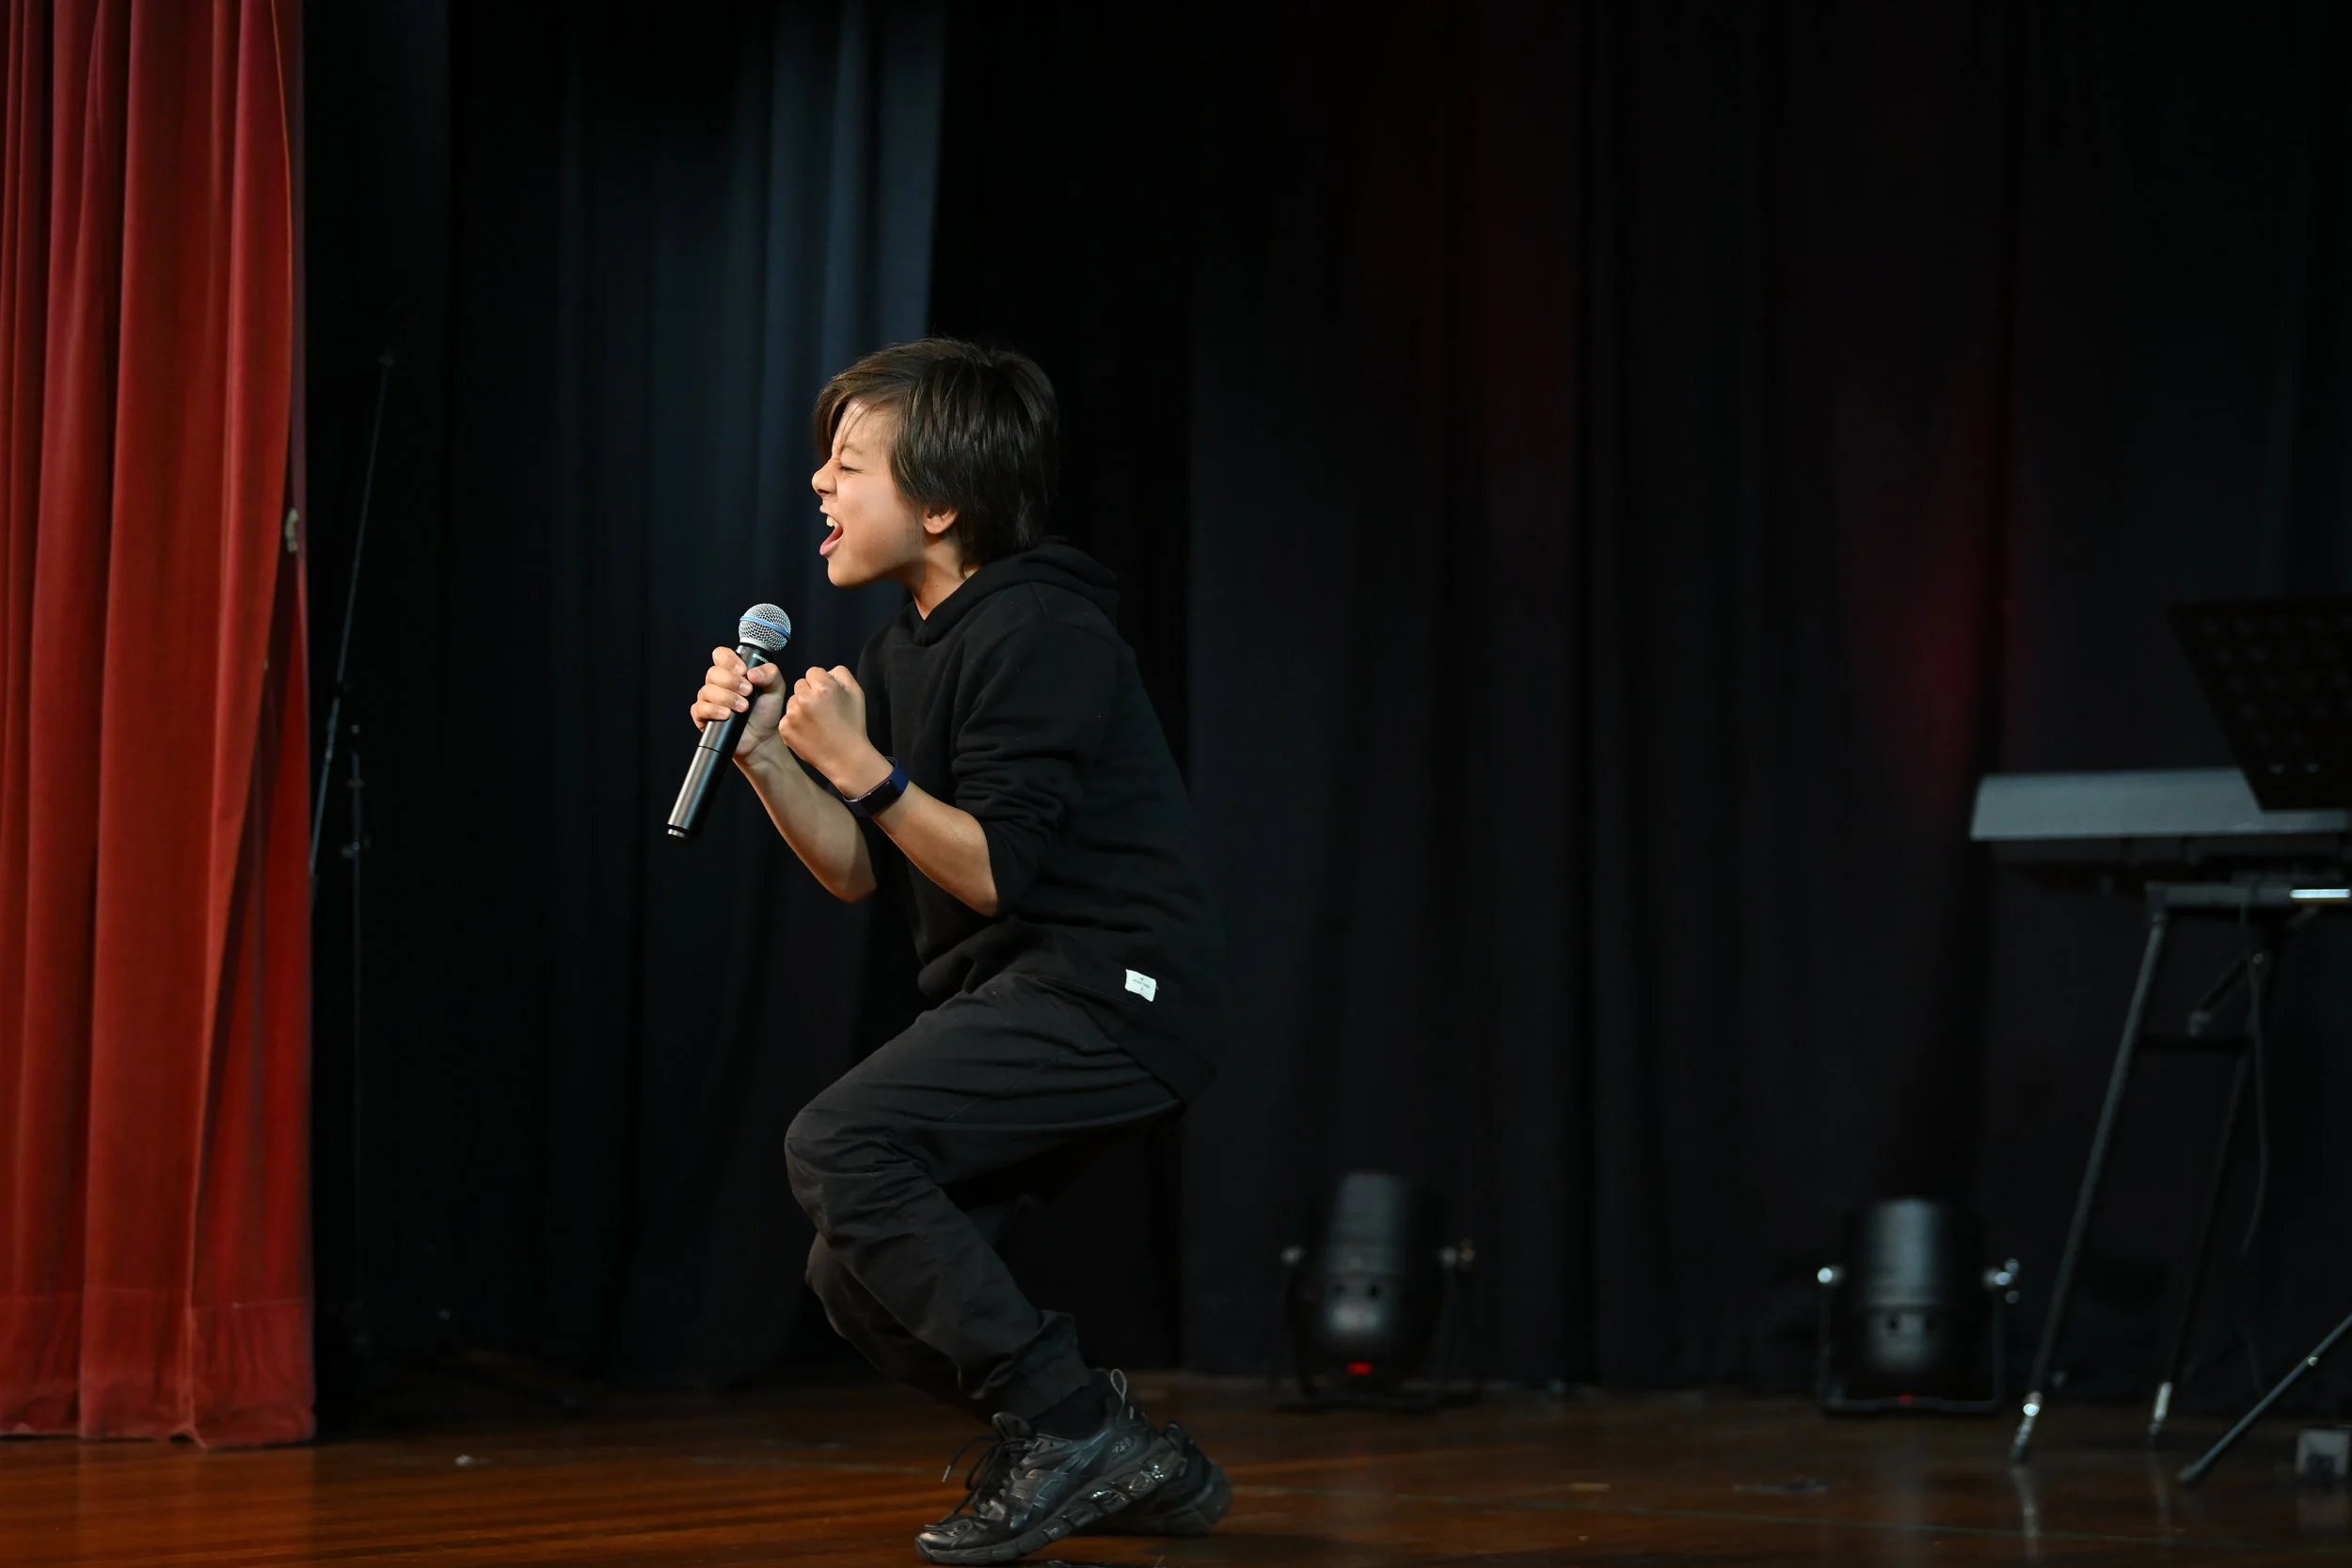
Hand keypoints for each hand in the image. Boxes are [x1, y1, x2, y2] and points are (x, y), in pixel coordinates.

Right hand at [690, 646, 784, 761]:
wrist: (762, 738)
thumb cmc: (766, 711)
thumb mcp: (775, 688)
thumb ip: (770, 674)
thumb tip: (752, 672)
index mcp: (733, 672)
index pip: (721, 655)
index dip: (729, 660)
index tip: (744, 671)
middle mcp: (718, 683)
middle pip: (713, 672)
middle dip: (732, 682)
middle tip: (748, 692)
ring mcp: (709, 699)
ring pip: (707, 690)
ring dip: (727, 698)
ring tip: (743, 708)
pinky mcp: (703, 716)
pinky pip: (700, 708)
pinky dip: (714, 710)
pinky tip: (727, 715)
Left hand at [778, 665, 886, 791]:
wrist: (845, 757)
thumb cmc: (853, 724)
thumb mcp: (857, 692)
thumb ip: (841, 674)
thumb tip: (826, 671)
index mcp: (823, 687)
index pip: (813, 672)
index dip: (822, 683)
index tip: (828, 696)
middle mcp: (804, 698)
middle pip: (800, 684)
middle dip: (809, 693)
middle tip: (822, 709)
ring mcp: (792, 714)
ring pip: (792, 701)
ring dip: (801, 707)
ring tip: (815, 722)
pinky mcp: (784, 729)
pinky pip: (787, 717)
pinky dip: (795, 722)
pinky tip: (808, 731)